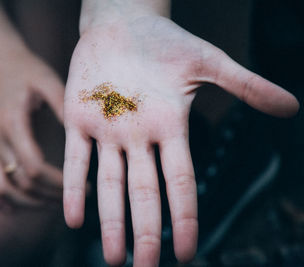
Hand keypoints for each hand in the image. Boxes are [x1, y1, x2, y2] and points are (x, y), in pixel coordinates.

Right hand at [0, 49, 64, 209]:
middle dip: (48, 196)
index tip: (80, 186)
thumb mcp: (49, 82)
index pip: (33, 167)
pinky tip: (12, 207)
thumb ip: (65, 108)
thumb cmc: (28, 71)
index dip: (58, 183)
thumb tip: (88, 135)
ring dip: (26, 203)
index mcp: (11, 121)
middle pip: (18, 182)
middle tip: (70, 199)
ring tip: (50, 204)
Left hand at [63, 15, 297, 264]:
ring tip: (112, 258)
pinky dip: (74, 188)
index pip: (180, 183)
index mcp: (170, 128)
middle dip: (145, 231)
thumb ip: (245, 85)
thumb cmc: (165, 42)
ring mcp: (107, 131)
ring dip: (110, 221)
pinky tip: (74, 219)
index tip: (186, 253)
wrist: (121, 24)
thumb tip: (291, 107)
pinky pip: (76, 159)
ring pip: (109, 184)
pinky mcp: (78, 118)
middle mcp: (139, 138)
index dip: (185, 217)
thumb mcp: (207, 62)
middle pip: (144, 193)